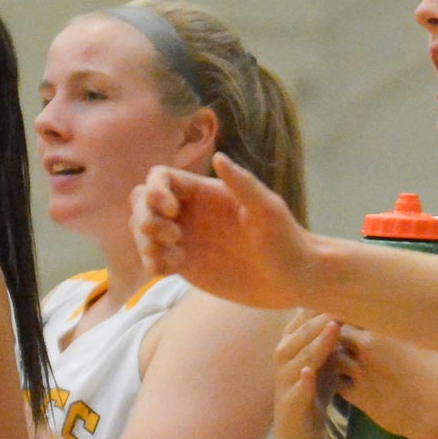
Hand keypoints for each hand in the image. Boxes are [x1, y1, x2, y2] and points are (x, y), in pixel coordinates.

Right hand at [133, 153, 316, 308]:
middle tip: (172, 236)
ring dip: (145, 242)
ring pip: (142, 230)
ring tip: (176, 257)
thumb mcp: (268, 210)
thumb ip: (243, 184)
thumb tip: (219, 157)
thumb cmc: (288, 241)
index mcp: (207, 192)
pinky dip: (150, 262)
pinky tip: (172, 270)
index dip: (155, 191)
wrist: (294, 281)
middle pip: (142, 201)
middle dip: (143, 216)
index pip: (161, 177)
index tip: (172, 211)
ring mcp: (186, 239)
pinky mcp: (186, 266)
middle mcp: (192, 212)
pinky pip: (152, 259)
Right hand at [273, 311, 347, 438]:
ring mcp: (285, 381)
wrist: (301, 432)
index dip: (321, 304)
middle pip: (302, 334)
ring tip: (333, 327)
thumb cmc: (314, 389)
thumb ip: (331, 336)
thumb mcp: (324, 359)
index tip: (344, 288)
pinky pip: (298, 390)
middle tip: (343, 301)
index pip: (303, 319)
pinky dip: (304, 381)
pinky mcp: (292, 404)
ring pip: (300, 358)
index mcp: (290, 345)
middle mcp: (284, 359)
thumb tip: (352, 306)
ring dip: (317, 342)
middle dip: (321, 317)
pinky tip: (308, 371)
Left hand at [328, 326, 437, 438]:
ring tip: (345, 361)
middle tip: (347, 341)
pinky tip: (348, 383)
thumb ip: (434, 332)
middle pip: (341, 333)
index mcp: (387, 330)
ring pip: (335, 357)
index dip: (355, 316)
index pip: (357, 313)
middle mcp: (369, 346)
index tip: (359, 321)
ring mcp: (361, 371)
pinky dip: (340, 381)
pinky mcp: (359, 395)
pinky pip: (338, 384)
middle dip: (342, 336)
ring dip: (338, 358)